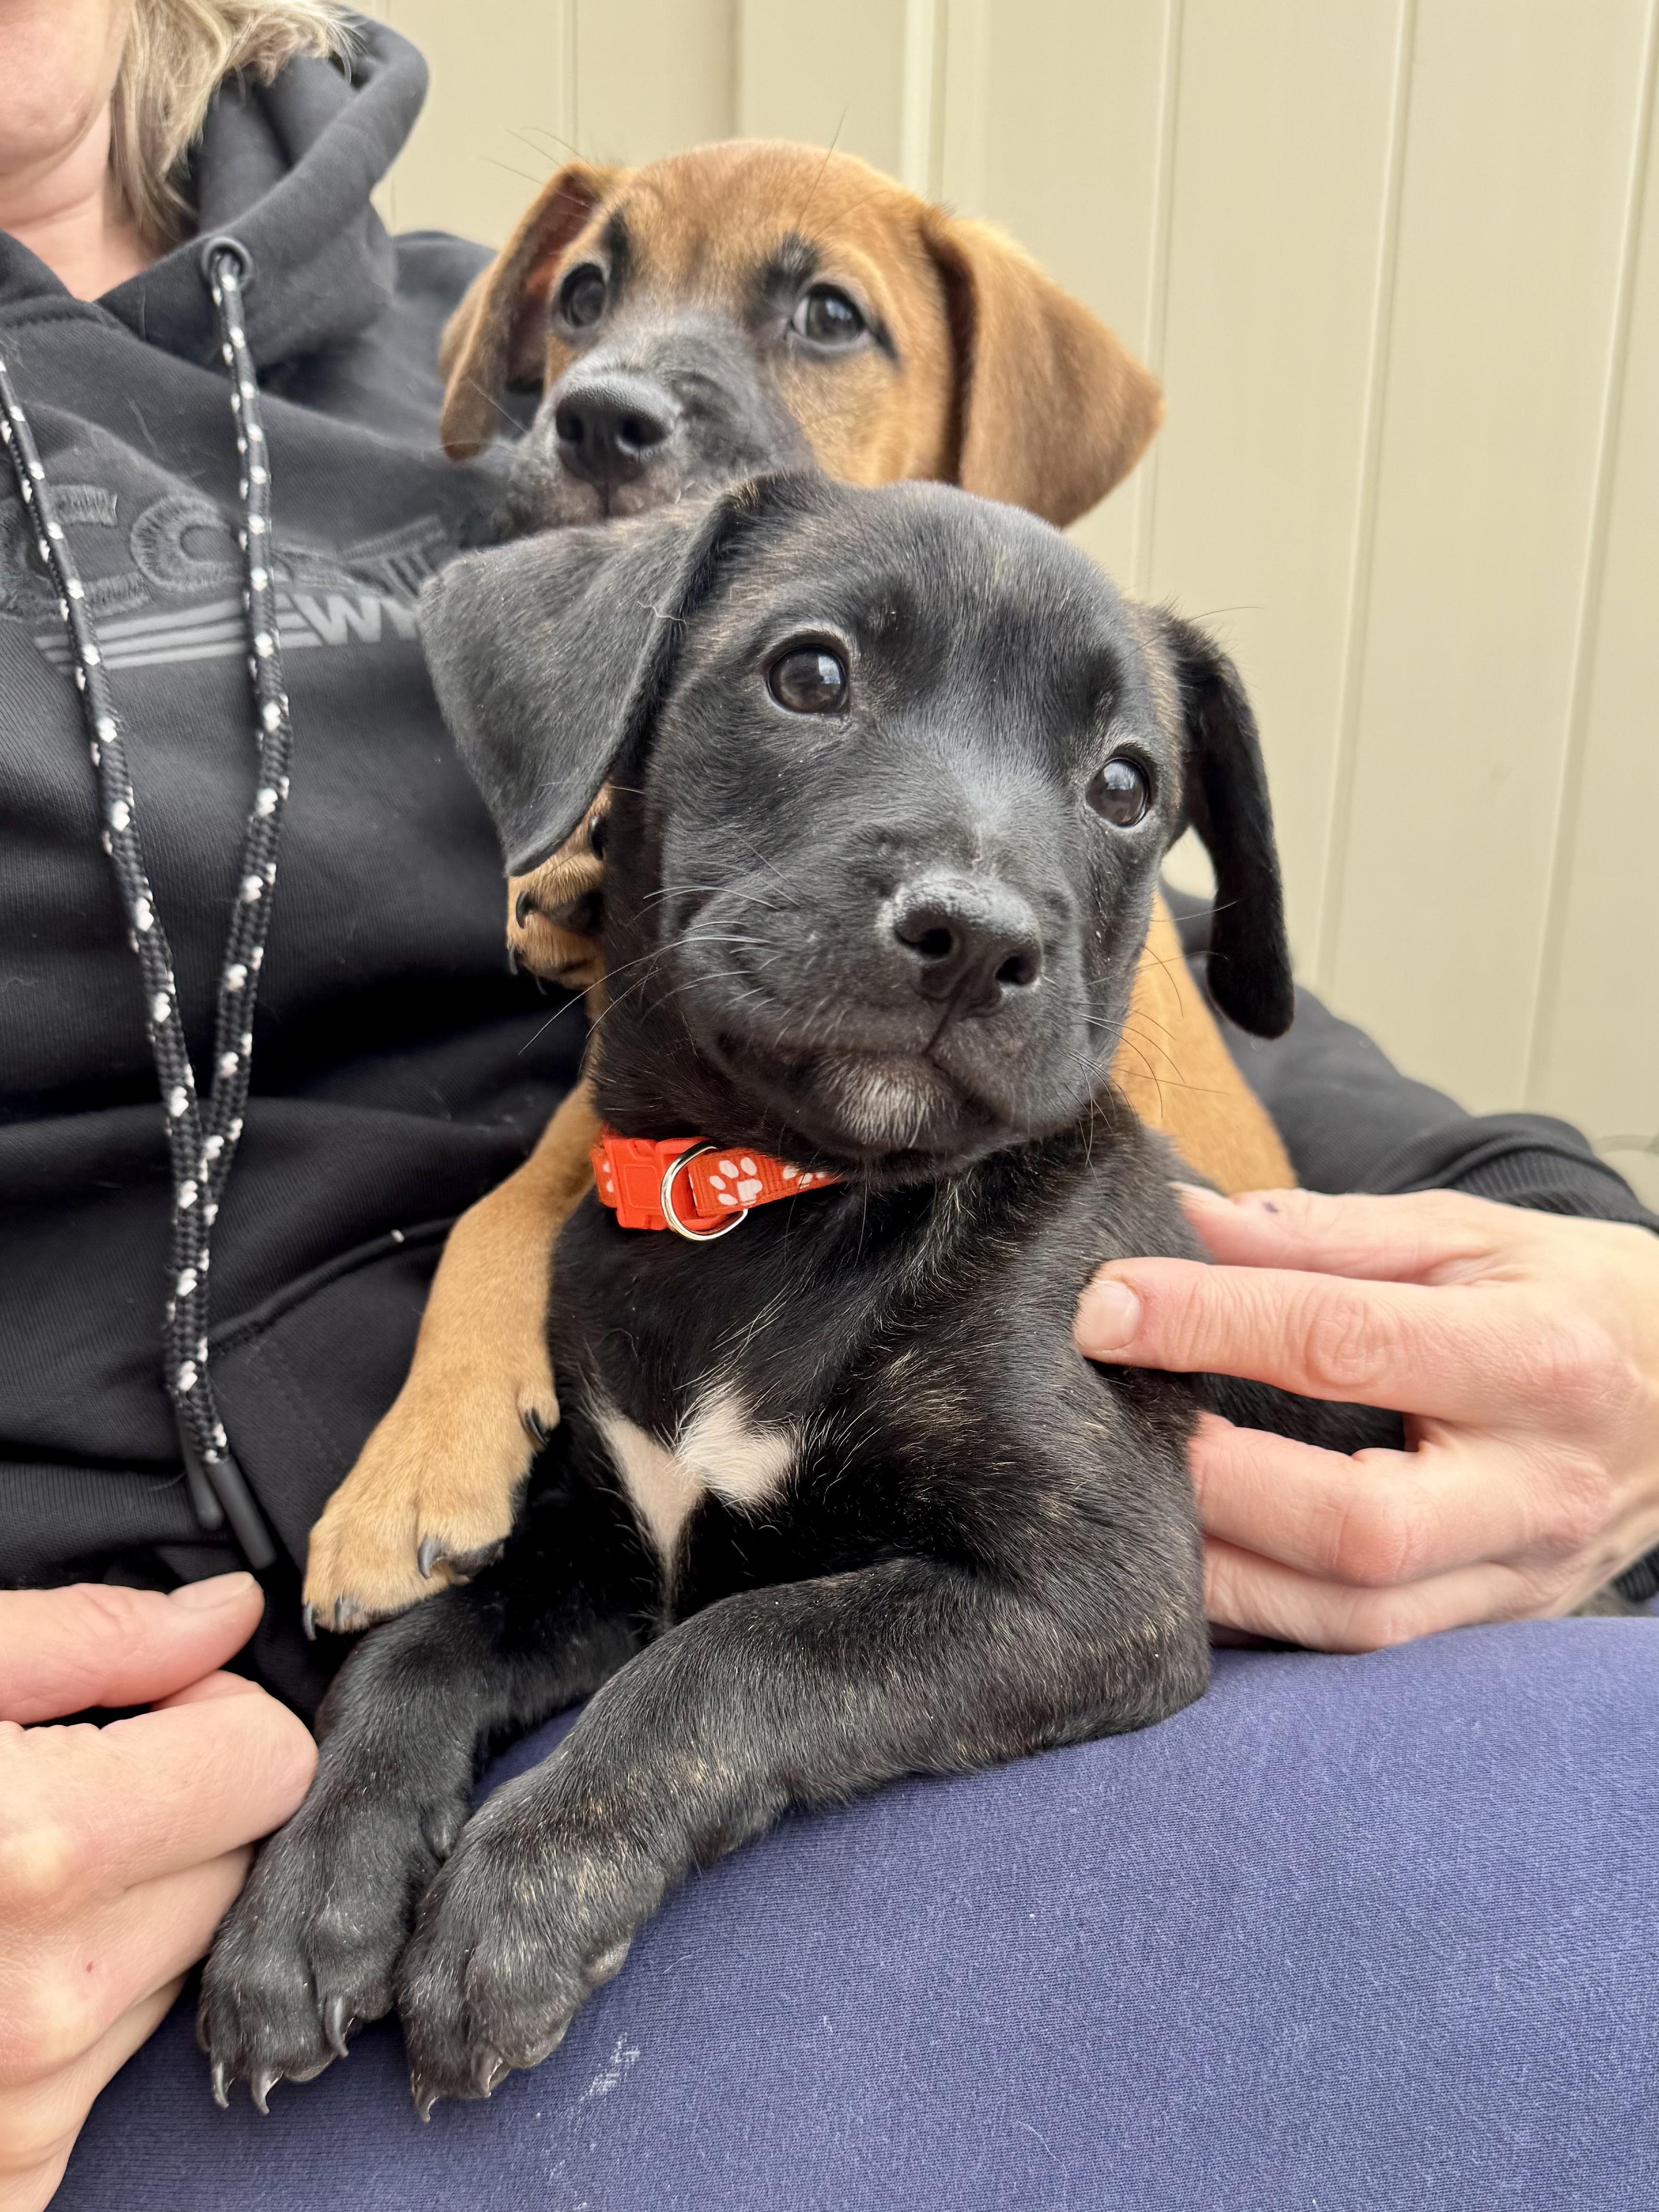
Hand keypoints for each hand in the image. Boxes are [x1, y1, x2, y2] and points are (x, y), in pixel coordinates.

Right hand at [0, 1578, 315, 2211]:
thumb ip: (95, 1640)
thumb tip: (225, 1617)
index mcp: (40, 1850)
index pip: (268, 1767)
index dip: (213, 1723)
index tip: (152, 1718)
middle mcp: (47, 1996)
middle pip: (235, 1865)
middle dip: (175, 1818)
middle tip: (63, 1797)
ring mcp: (24, 2103)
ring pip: (177, 1962)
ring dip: (121, 1916)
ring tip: (2, 1888)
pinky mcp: (5, 2171)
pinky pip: (112, 2066)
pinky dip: (76, 2013)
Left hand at [1074, 1186, 1658, 1650]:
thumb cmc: (1573, 1297)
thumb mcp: (1470, 1235)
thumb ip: (1327, 1233)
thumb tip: (1187, 1219)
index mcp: (1537, 1356)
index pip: (1345, 1342)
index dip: (1208, 1323)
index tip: (1104, 1305)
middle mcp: (1536, 1485)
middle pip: (1358, 1522)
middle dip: (1214, 1479)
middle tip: (1110, 1426)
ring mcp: (1521, 1573)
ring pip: (1354, 1618)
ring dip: (1222, 1572)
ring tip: (1128, 1507)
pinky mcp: (1496, 1620)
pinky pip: (1364, 1647)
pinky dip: (1264, 1616)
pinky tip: (1193, 1569)